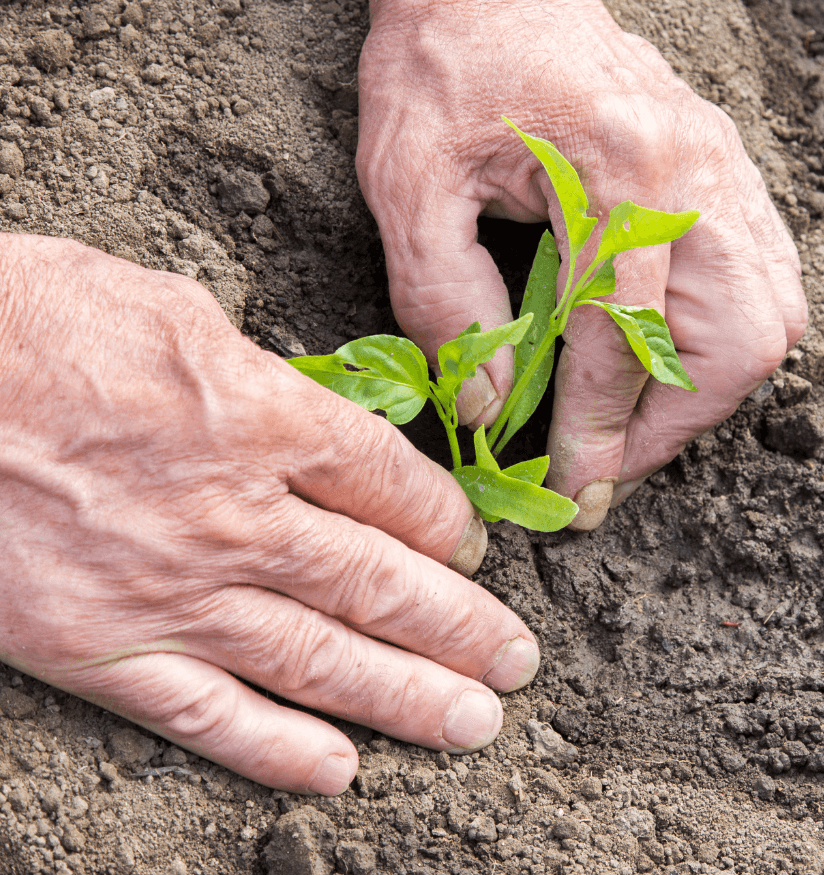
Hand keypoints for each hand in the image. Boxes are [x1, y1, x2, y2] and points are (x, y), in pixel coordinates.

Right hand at [0, 236, 538, 792]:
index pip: (393, 488)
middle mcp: (237, 516)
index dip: (447, 524)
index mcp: (263, 419)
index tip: (474, 549)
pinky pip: (205, 713)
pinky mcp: (99, 645)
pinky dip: (276, 749)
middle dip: (459, 626)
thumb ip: (261, 377)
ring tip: (475, 723)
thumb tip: (312, 412)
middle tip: (516, 663)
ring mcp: (171, 590)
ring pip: (318, 658)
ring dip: (407, 696)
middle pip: (379, 582)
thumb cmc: (38, 319)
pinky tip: (338, 773)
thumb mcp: (179, 310)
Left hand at [356, 0, 806, 526]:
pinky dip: (728, 336)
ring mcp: (724, 164)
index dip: (597, 433)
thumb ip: (445, 301)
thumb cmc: (442, 64)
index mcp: (616, 169)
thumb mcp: (407, 180)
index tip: (573, 493)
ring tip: (633, 416)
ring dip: (706, 389)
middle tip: (608, 459)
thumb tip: (492, 408)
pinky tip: (667, 350)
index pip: (623, 339)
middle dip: (674, 425)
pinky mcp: (726, 164)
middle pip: (737, 342)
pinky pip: (769, 275)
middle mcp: (695, 170)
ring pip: (770, 318)